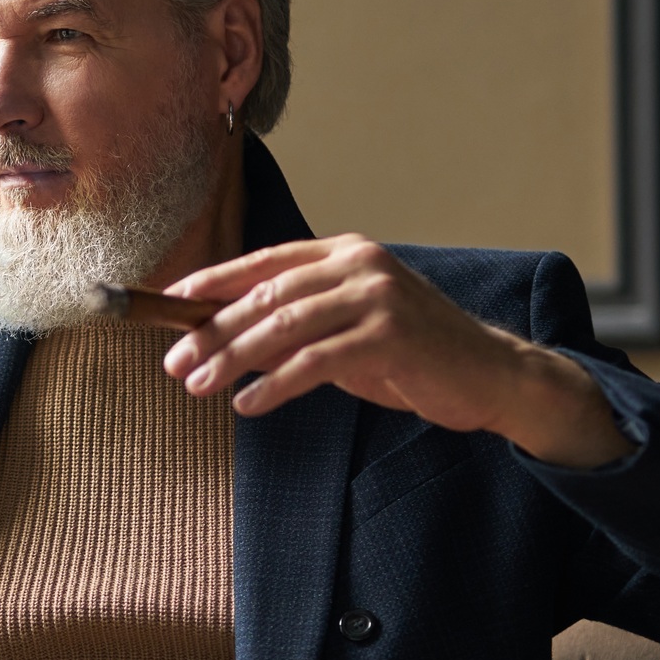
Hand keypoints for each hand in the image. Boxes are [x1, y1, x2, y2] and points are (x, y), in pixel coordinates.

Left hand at [161, 235, 633, 468]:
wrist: (489, 375)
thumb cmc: (411, 355)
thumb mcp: (346, 332)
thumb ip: (296, 327)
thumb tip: (223, 338)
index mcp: (345, 253)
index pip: (265, 262)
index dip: (213, 281)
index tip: (170, 302)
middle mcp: (359, 265)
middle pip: (266, 295)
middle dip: (212, 330)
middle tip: (173, 362)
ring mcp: (375, 297)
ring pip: (282, 325)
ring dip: (233, 359)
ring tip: (198, 386)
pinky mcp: (388, 336)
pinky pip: (314, 361)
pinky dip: (275, 385)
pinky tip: (248, 406)